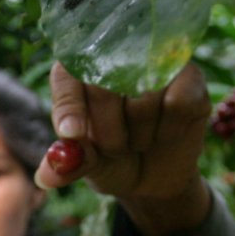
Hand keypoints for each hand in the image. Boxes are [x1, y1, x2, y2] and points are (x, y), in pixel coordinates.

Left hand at [35, 62, 211, 235]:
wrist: (152, 177)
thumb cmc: (111, 160)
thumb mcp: (88, 166)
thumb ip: (68, 165)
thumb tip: (45, 178)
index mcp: (78, 72)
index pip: (67, 78)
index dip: (70, 107)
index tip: (72, 135)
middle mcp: (115, 58)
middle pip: (106, 87)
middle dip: (108, 132)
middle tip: (115, 149)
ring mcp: (154, 63)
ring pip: (144, 95)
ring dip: (140, 134)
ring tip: (140, 141)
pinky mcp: (189, 77)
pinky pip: (177, 101)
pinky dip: (169, 128)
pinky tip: (166, 134)